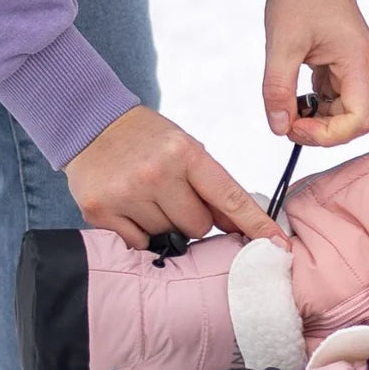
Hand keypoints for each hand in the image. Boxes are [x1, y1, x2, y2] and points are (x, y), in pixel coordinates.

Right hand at [64, 106, 288, 248]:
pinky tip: (129, 206)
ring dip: (163, 223)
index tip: (278, 245)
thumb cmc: (148, 140)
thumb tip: (240, 228)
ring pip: (168, 236)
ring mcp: (126, 193)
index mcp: (186, 154)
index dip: (256, 224)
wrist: (90, 124)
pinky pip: (137, 243)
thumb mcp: (187, 150)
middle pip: (199, 226)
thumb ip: (213, 188)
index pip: (230, 197)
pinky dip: (138, 232)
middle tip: (173, 196)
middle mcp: (157, 173)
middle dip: (193, 218)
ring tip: (146, 196)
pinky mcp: (100, 211)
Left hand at [263, 0, 368, 146]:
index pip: (359, 120)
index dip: (328, 134)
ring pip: (342, 112)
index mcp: (359, 62)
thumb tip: (278, 128)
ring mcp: (359, 68)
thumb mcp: (281, 43)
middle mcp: (367, 69)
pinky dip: (314, 105)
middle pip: (351, 120)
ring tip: (285, 105)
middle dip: (318, 129)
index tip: (294, 128)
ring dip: (315, 118)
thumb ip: (278, 89)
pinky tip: (294, 95)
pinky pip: (335, 98)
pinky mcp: (348, 66)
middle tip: (283, 121)